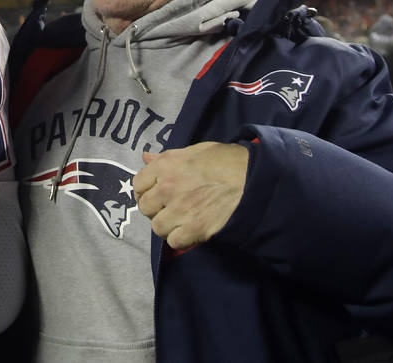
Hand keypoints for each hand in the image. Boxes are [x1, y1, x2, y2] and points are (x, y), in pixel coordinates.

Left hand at [133, 141, 248, 249]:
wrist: (255, 179)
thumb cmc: (228, 161)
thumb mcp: (196, 151)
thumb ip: (168, 157)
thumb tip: (146, 158)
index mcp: (167, 165)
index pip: (137, 183)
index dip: (145, 190)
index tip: (155, 194)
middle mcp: (168, 187)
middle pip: (145, 207)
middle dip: (156, 209)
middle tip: (170, 208)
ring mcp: (180, 209)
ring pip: (158, 227)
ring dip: (168, 226)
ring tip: (181, 220)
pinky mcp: (194, 228)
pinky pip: (174, 241)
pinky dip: (181, 239)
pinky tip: (191, 230)